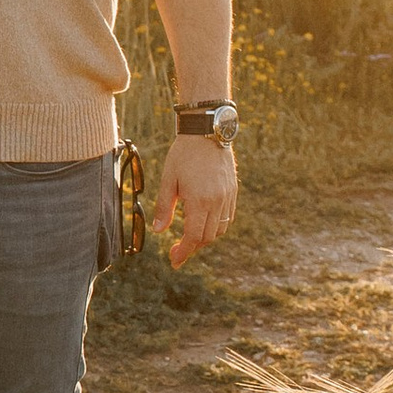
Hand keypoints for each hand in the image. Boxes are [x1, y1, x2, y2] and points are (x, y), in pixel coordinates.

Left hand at [154, 133, 237, 267]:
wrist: (207, 131)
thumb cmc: (183, 153)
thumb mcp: (168, 179)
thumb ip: (164, 206)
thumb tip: (159, 231)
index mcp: (199, 200)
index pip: (193, 236)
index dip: (183, 251)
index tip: (174, 260)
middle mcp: (217, 201)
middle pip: (207, 236)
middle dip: (192, 247)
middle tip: (176, 251)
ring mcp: (228, 196)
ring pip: (220, 229)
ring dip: (205, 238)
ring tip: (189, 238)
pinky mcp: (233, 191)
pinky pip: (228, 217)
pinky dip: (216, 226)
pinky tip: (203, 223)